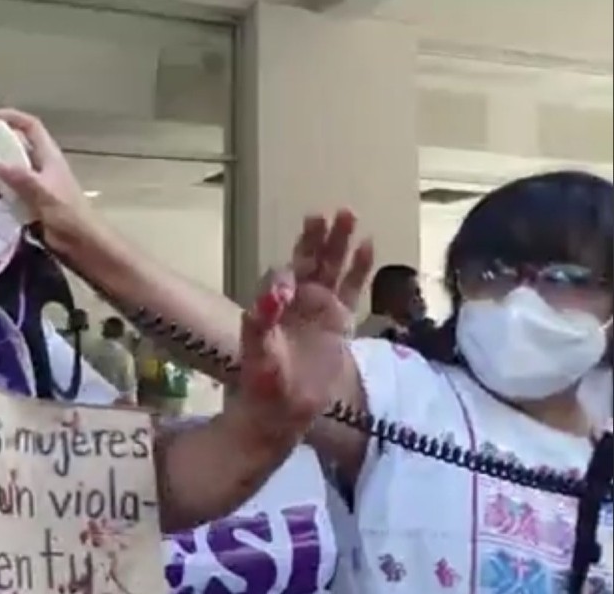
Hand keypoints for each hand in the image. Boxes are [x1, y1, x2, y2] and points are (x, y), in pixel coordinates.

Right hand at [0, 108, 101, 250]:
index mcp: (49, 157)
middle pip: (18, 146)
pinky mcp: (30, 202)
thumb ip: (22, 179)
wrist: (80, 242)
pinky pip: (9, 190)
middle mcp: (41, 166)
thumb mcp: (45, 193)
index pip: (32, 127)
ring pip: (11, 169)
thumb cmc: (68, 214)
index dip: (14, 118)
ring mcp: (36, 184)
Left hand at [238, 210, 372, 433]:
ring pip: (332, 268)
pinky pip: (352, 289)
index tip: (289, 286)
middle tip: (324, 213)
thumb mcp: (256, 352)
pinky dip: (359, 268)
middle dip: (317, 238)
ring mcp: (320, 309)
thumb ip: (261, 321)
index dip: (287, 274)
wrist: (282, 411)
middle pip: (309, 260)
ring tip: (348, 213)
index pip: (282, 275)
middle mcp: (296, 301)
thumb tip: (276, 290)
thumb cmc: (262, 382)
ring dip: (339, 244)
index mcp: (273, 304)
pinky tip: (368, 244)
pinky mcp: (341, 323)